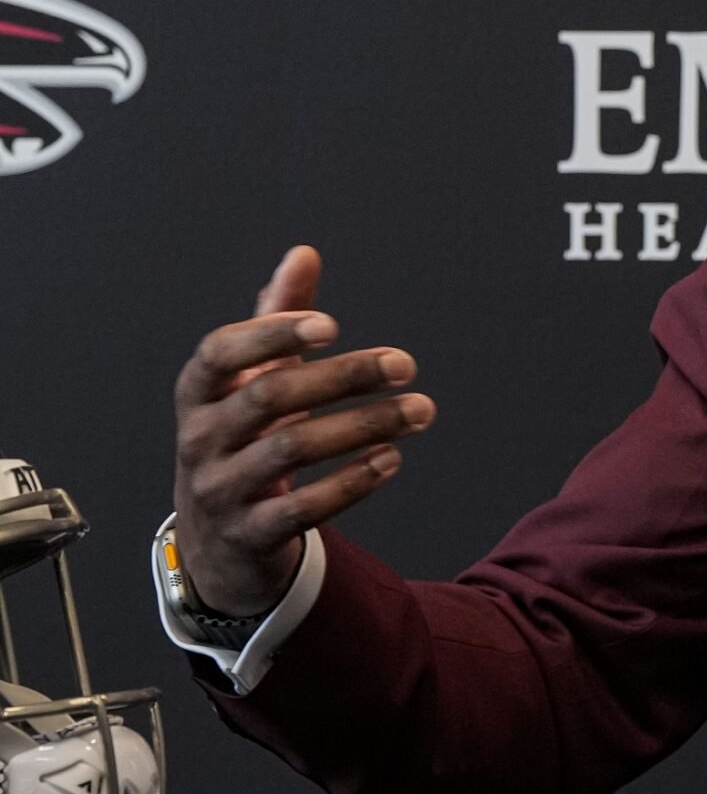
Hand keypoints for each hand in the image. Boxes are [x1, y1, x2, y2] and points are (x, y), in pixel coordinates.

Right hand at [171, 246, 435, 616]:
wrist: (216, 540)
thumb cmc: (242, 438)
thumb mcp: (252, 380)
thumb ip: (277, 318)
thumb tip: (304, 253)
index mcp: (199, 392)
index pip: (221, 353)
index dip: (272, 333)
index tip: (333, 325)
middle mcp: (200, 438)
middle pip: (270, 397)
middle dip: (344, 377)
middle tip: (406, 364)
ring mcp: (220, 490)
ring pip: (291, 451)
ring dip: (364, 426)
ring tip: (420, 410)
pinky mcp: (250, 534)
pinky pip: (302, 508)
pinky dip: (351, 481)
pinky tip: (393, 458)